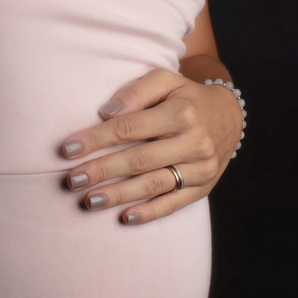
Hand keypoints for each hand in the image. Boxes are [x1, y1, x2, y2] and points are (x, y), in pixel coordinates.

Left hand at [59, 68, 242, 224]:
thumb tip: (106, 113)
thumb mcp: (165, 80)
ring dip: (119, 195)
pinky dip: (150, 212)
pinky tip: (125, 217)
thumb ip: (135, 91)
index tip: (67, 149)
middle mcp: (193, 142)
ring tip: (90, 200)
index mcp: (180, 113)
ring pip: (154, 185)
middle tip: (71, 180)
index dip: (96, 139)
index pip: (128, 128)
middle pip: (138, 160)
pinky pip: (174, 203)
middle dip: (101, 171)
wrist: (229, 116)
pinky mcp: (204, 187)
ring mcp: (200, 167)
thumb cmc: (186, 96)